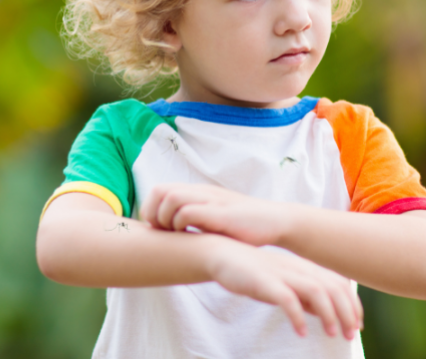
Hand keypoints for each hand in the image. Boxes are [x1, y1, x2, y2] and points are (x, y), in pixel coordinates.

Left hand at [140, 183, 290, 246]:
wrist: (276, 221)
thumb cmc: (244, 226)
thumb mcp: (215, 219)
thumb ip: (195, 220)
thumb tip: (171, 234)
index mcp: (198, 192)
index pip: (159, 190)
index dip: (150, 209)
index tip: (156, 229)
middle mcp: (202, 192)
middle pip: (160, 191)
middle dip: (153, 213)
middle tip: (161, 232)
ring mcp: (212, 200)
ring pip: (172, 198)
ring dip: (166, 218)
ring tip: (175, 234)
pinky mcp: (221, 214)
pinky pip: (190, 212)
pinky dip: (182, 224)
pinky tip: (190, 236)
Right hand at [206, 241, 363, 339]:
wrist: (223, 255)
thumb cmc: (256, 273)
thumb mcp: (286, 285)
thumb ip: (305, 298)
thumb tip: (325, 313)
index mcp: (306, 269)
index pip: (339, 284)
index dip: (352, 305)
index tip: (357, 326)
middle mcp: (299, 269)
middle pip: (333, 287)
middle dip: (346, 312)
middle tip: (350, 335)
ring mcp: (283, 273)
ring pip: (316, 290)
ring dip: (328, 313)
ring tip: (332, 334)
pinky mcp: (265, 281)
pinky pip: (287, 299)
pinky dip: (297, 316)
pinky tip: (300, 333)